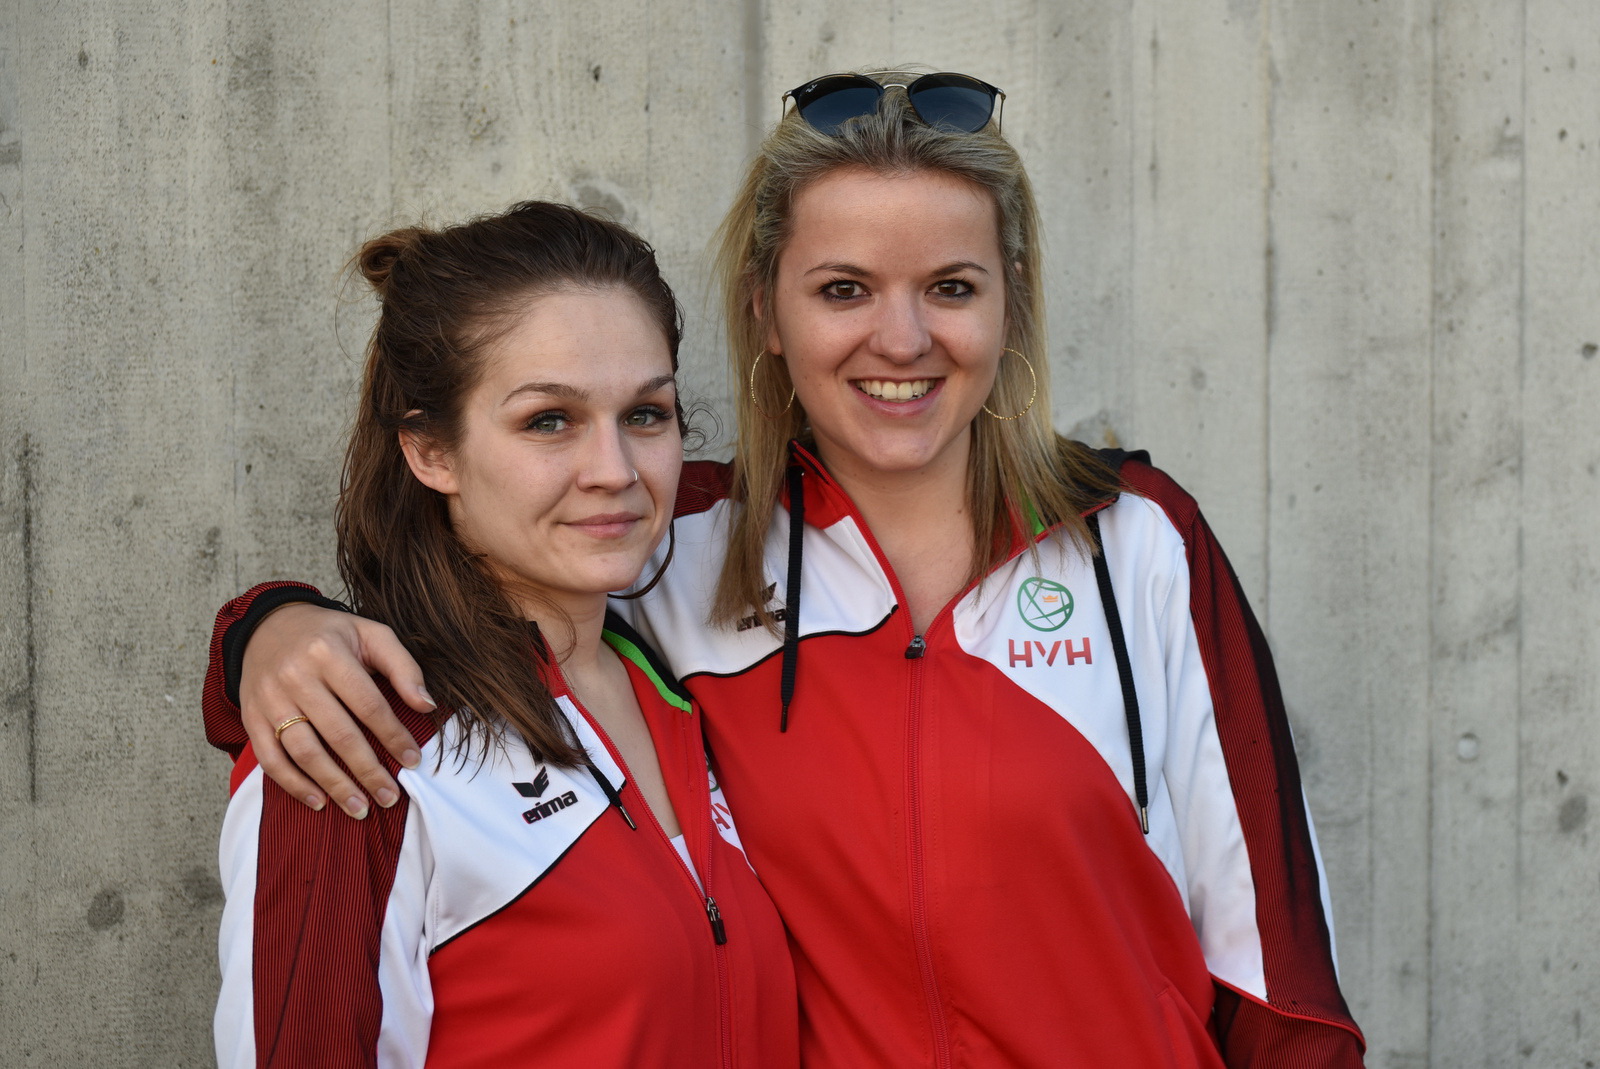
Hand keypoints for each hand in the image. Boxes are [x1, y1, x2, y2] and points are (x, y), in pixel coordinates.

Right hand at [240, 603, 433, 817]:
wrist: (267, 626)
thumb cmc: (330, 634)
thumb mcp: (371, 634)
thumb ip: (403, 666)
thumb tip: (427, 706)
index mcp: (329, 653)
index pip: (368, 704)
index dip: (393, 736)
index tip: (413, 761)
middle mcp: (296, 676)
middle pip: (338, 734)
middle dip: (368, 771)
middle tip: (390, 797)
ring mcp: (270, 699)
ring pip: (304, 751)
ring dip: (334, 784)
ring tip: (360, 808)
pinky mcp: (252, 717)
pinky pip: (270, 759)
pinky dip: (293, 784)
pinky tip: (318, 801)